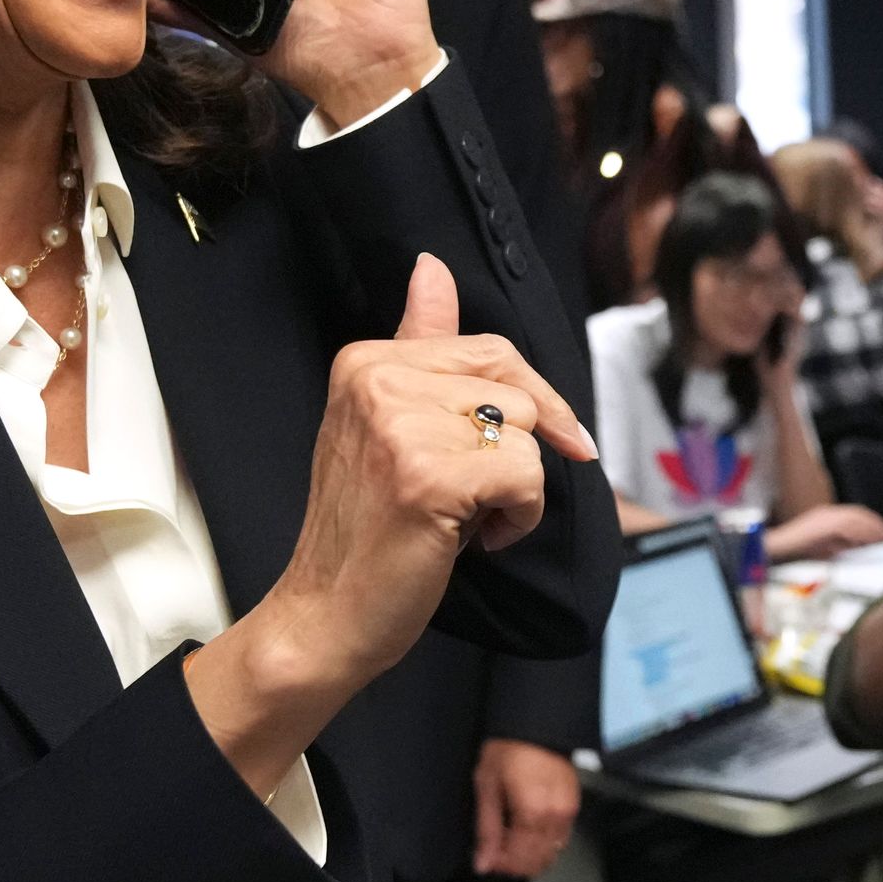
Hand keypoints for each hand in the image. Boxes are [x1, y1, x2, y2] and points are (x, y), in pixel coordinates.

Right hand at [241, 256, 598, 710]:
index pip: (488, 348)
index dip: (531, 400)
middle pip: (513, 384)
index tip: (556, 439)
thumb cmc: (368, 531)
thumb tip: (432, 265)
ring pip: (523, 431)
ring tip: (469, 519)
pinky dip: (522, 518)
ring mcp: (399, 427)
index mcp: (364, 361)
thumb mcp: (387, 425)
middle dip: (528, 442)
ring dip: (518, 488)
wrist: (326, 615)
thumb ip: (419, 347)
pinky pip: (526, 476)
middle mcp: (376, 381)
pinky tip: (478, 541)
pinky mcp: (429, 478)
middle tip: (500, 495)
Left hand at [472, 738, 581, 878]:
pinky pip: (561, 838)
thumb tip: (483, 860)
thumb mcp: (487, 786)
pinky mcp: (573, 806)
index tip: (487, 859)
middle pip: (538, 861)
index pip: (519, 859)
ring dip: (530, 856)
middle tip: (496, 853)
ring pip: (552, 854)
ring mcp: (568, 811)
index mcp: (533, 812)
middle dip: (515, 864)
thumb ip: (487, 829)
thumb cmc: (510, 747)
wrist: (536, 723)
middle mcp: (555, 815)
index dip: (500, 865)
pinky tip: (527, 832)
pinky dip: (544, 843)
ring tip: (510, 842)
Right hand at [765, 504, 882, 560]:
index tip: (881, 529)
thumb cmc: (797, 550)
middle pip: (857, 513)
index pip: (853, 513)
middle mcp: (828, 513)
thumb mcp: (822, 546)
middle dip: (874, 523)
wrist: (779, 546)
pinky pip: (847, 526)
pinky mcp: (824, 524)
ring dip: (870, 527)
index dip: (869, 521)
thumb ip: (839, 545)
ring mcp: (826, 517)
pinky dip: (859, 532)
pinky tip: (868, 539)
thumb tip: (857, 547)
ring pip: (855, 518)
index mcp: (826, 515)